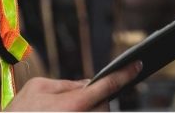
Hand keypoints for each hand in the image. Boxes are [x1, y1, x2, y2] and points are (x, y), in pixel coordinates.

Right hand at [4, 61, 141, 110]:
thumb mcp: (37, 88)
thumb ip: (65, 84)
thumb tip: (87, 84)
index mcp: (71, 105)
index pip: (105, 86)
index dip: (124, 75)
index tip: (136, 66)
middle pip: (105, 106)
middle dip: (99, 98)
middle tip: (81, 98)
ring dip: (92, 109)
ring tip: (67, 108)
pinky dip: (87, 112)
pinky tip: (70, 110)